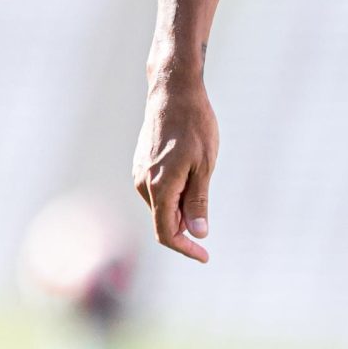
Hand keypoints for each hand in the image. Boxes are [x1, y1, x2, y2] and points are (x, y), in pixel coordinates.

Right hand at [134, 70, 218, 263]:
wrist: (173, 92)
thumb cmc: (194, 126)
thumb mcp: (205, 166)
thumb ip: (198, 201)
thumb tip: (198, 233)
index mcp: (159, 187)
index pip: (167, 233)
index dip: (186, 249)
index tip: (205, 256)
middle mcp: (143, 183)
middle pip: (164, 221)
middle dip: (186, 229)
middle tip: (208, 221)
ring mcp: (139, 173)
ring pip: (161, 206)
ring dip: (181, 208)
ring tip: (201, 180)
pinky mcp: (140, 164)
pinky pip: (157, 191)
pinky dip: (174, 195)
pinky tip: (189, 174)